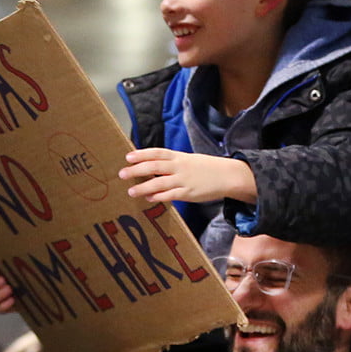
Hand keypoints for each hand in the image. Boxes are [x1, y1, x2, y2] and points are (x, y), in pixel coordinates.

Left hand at [119, 149, 255, 204]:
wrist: (228, 175)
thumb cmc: (206, 168)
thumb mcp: (189, 160)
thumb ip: (172, 163)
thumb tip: (153, 167)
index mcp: (179, 157)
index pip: (157, 153)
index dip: (142, 154)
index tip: (128, 157)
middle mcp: (179, 167)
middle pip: (154, 166)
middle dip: (137, 170)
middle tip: (122, 174)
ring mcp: (183, 180)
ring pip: (159, 182)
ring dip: (143, 187)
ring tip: (130, 191)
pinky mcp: (188, 193)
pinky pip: (170, 195)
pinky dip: (158, 197)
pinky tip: (149, 199)